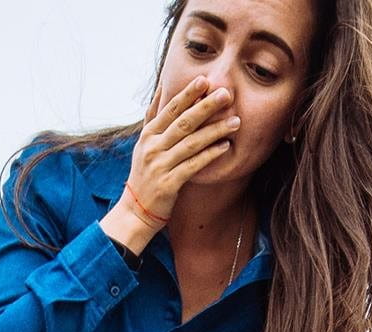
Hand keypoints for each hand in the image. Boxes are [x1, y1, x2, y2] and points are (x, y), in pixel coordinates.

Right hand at [126, 76, 237, 224]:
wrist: (135, 211)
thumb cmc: (145, 174)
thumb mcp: (144, 143)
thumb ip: (154, 116)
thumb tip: (162, 87)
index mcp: (148, 135)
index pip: (170, 109)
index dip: (187, 94)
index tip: (205, 80)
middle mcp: (152, 147)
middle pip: (183, 122)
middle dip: (205, 107)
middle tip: (226, 94)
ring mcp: (160, 165)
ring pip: (191, 143)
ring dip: (215, 131)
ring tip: (235, 121)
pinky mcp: (169, 184)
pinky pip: (193, 166)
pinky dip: (210, 155)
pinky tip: (225, 146)